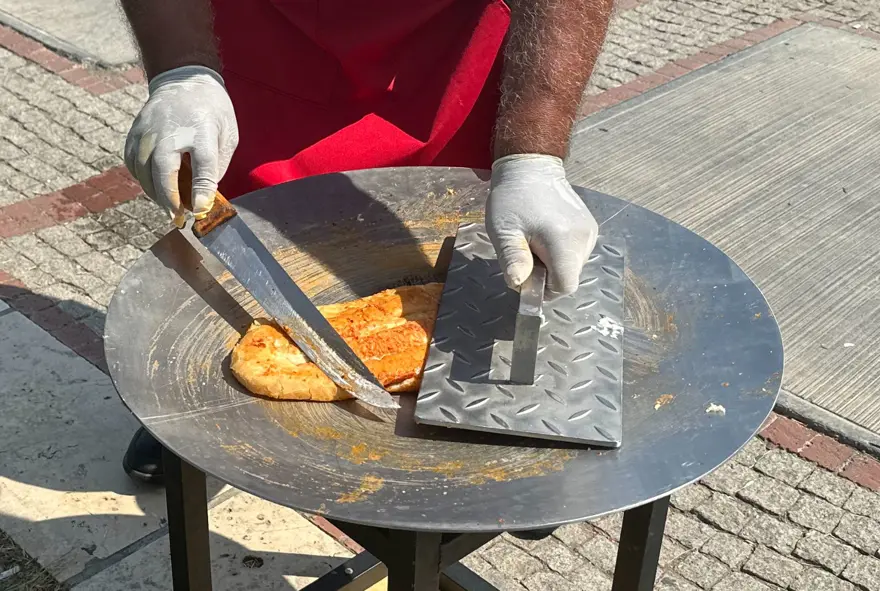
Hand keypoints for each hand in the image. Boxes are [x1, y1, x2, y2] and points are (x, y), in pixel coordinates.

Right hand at [124, 65, 237, 226]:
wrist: (184, 80)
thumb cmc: (212, 112)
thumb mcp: (227, 134)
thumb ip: (217, 164)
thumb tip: (203, 195)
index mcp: (201, 129)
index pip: (203, 163)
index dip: (202, 189)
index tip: (199, 210)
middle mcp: (170, 130)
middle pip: (163, 170)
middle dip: (169, 198)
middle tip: (178, 217)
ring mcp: (148, 131)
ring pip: (143, 170)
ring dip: (154, 193)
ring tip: (169, 206)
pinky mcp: (135, 133)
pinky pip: (133, 163)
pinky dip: (142, 179)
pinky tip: (154, 187)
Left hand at [486, 154, 597, 297]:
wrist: (531, 168)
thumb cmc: (512, 199)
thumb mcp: (504, 230)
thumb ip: (513, 259)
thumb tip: (518, 284)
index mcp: (563, 240)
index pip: (565, 286)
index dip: (544, 290)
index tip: (527, 275)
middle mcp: (583, 238)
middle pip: (569, 278)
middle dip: (546, 276)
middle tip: (526, 253)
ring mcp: (590, 232)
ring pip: (573, 268)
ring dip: (553, 264)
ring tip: (535, 241)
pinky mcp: (590, 228)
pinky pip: (576, 255)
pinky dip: (560, 254)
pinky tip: (546, 236)